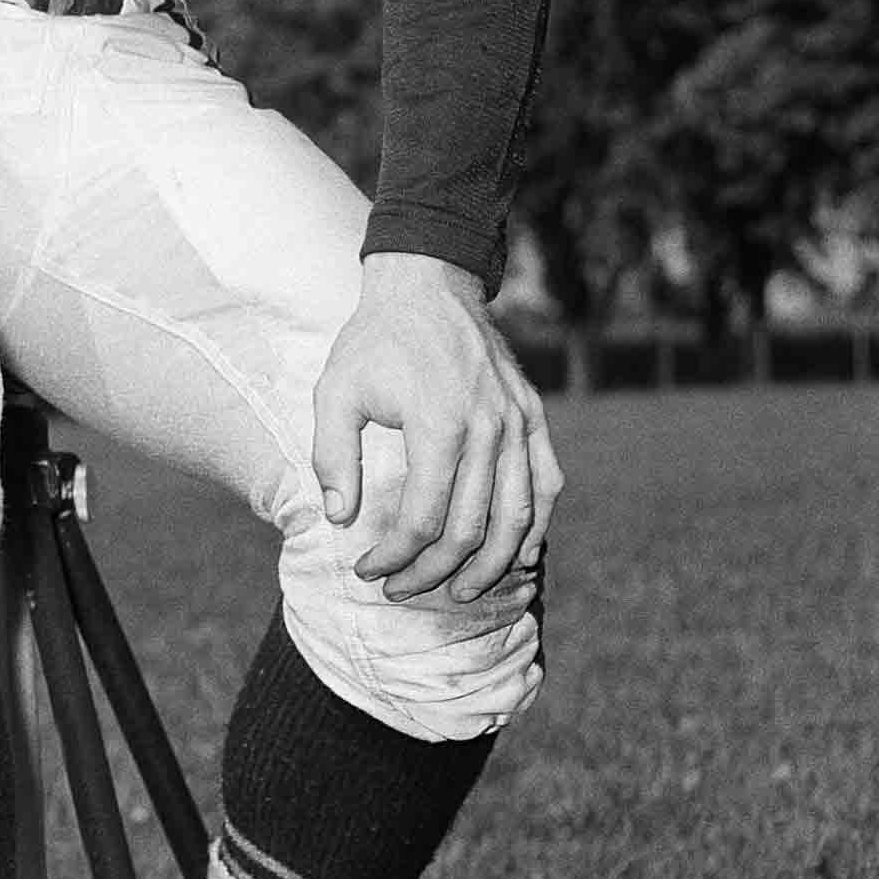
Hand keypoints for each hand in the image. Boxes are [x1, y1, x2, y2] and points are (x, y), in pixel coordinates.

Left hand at [312, 253, 561, 603]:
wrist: (428, 286)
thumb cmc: (375, 341)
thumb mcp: (335, 391)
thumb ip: (332, 455)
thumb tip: (338, 517)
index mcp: (440, 426)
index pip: (424, 519)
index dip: (395, 557)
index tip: (368, 571)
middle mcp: (489, 430)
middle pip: (471, 529)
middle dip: (433, 572)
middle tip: (401, 591)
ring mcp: (519, 424)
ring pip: (518, 517)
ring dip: (491, 566)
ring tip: (462, 593)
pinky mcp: (533, 417)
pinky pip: (545, 484)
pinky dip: (536, 526)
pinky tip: (519, 554)